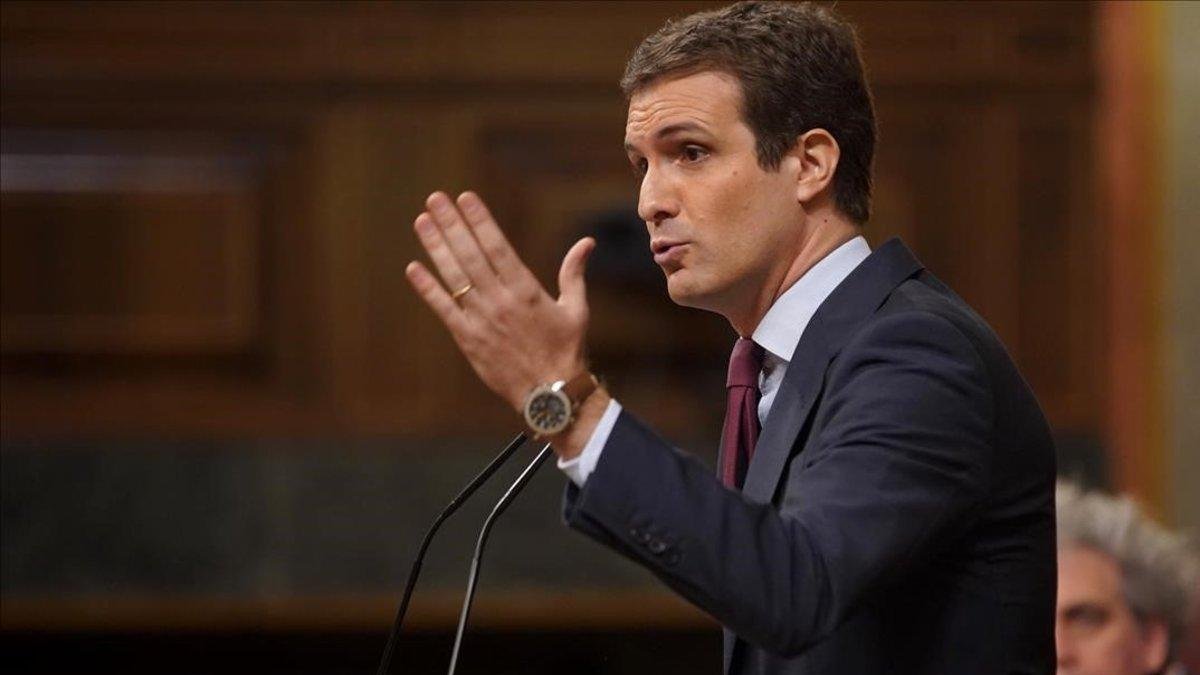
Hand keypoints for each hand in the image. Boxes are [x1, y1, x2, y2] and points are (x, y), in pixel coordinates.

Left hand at [405, 191, 595, 414]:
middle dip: (451, 224)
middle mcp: (501, 301)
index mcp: (526, 291)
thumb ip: (574, 272)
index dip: (479, 220)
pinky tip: (414, 268)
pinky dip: (428, 288)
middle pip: (470, 255)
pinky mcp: (468, 339)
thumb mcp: (576, 309)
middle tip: (434, 199)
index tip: (465, 197)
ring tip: (422, 221)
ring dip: (436, 247)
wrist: (550, 394)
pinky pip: (444, 309)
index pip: (497, 246)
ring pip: (454, 277)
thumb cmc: (566, 350)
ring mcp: (481, 320)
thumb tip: (587, 242)